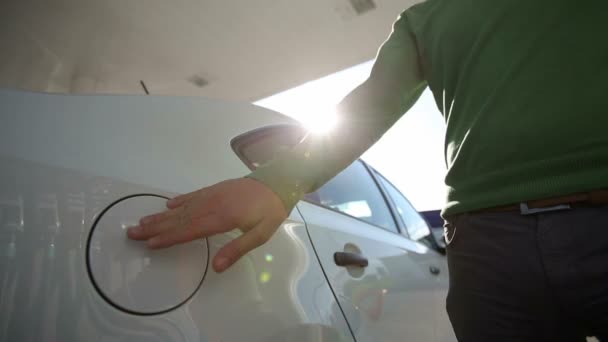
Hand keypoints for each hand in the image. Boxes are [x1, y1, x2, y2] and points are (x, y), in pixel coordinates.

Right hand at [126, 178, 287, 272]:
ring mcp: (212, 195)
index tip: (151, 244)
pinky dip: (179, 200)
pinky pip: (193, 195)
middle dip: (156, 227)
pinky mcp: (215, 189)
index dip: (170, 238)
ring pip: (182, 207)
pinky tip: (168, 205)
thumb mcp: (261, 234)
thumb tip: (216, 267)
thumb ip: (237, 249)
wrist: (278, 181)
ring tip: (143, 221)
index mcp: (222, 217)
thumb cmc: (270, 210)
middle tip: (133, 232)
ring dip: (162, 215)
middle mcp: (212, 205)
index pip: (190, 230)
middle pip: (180, 219)